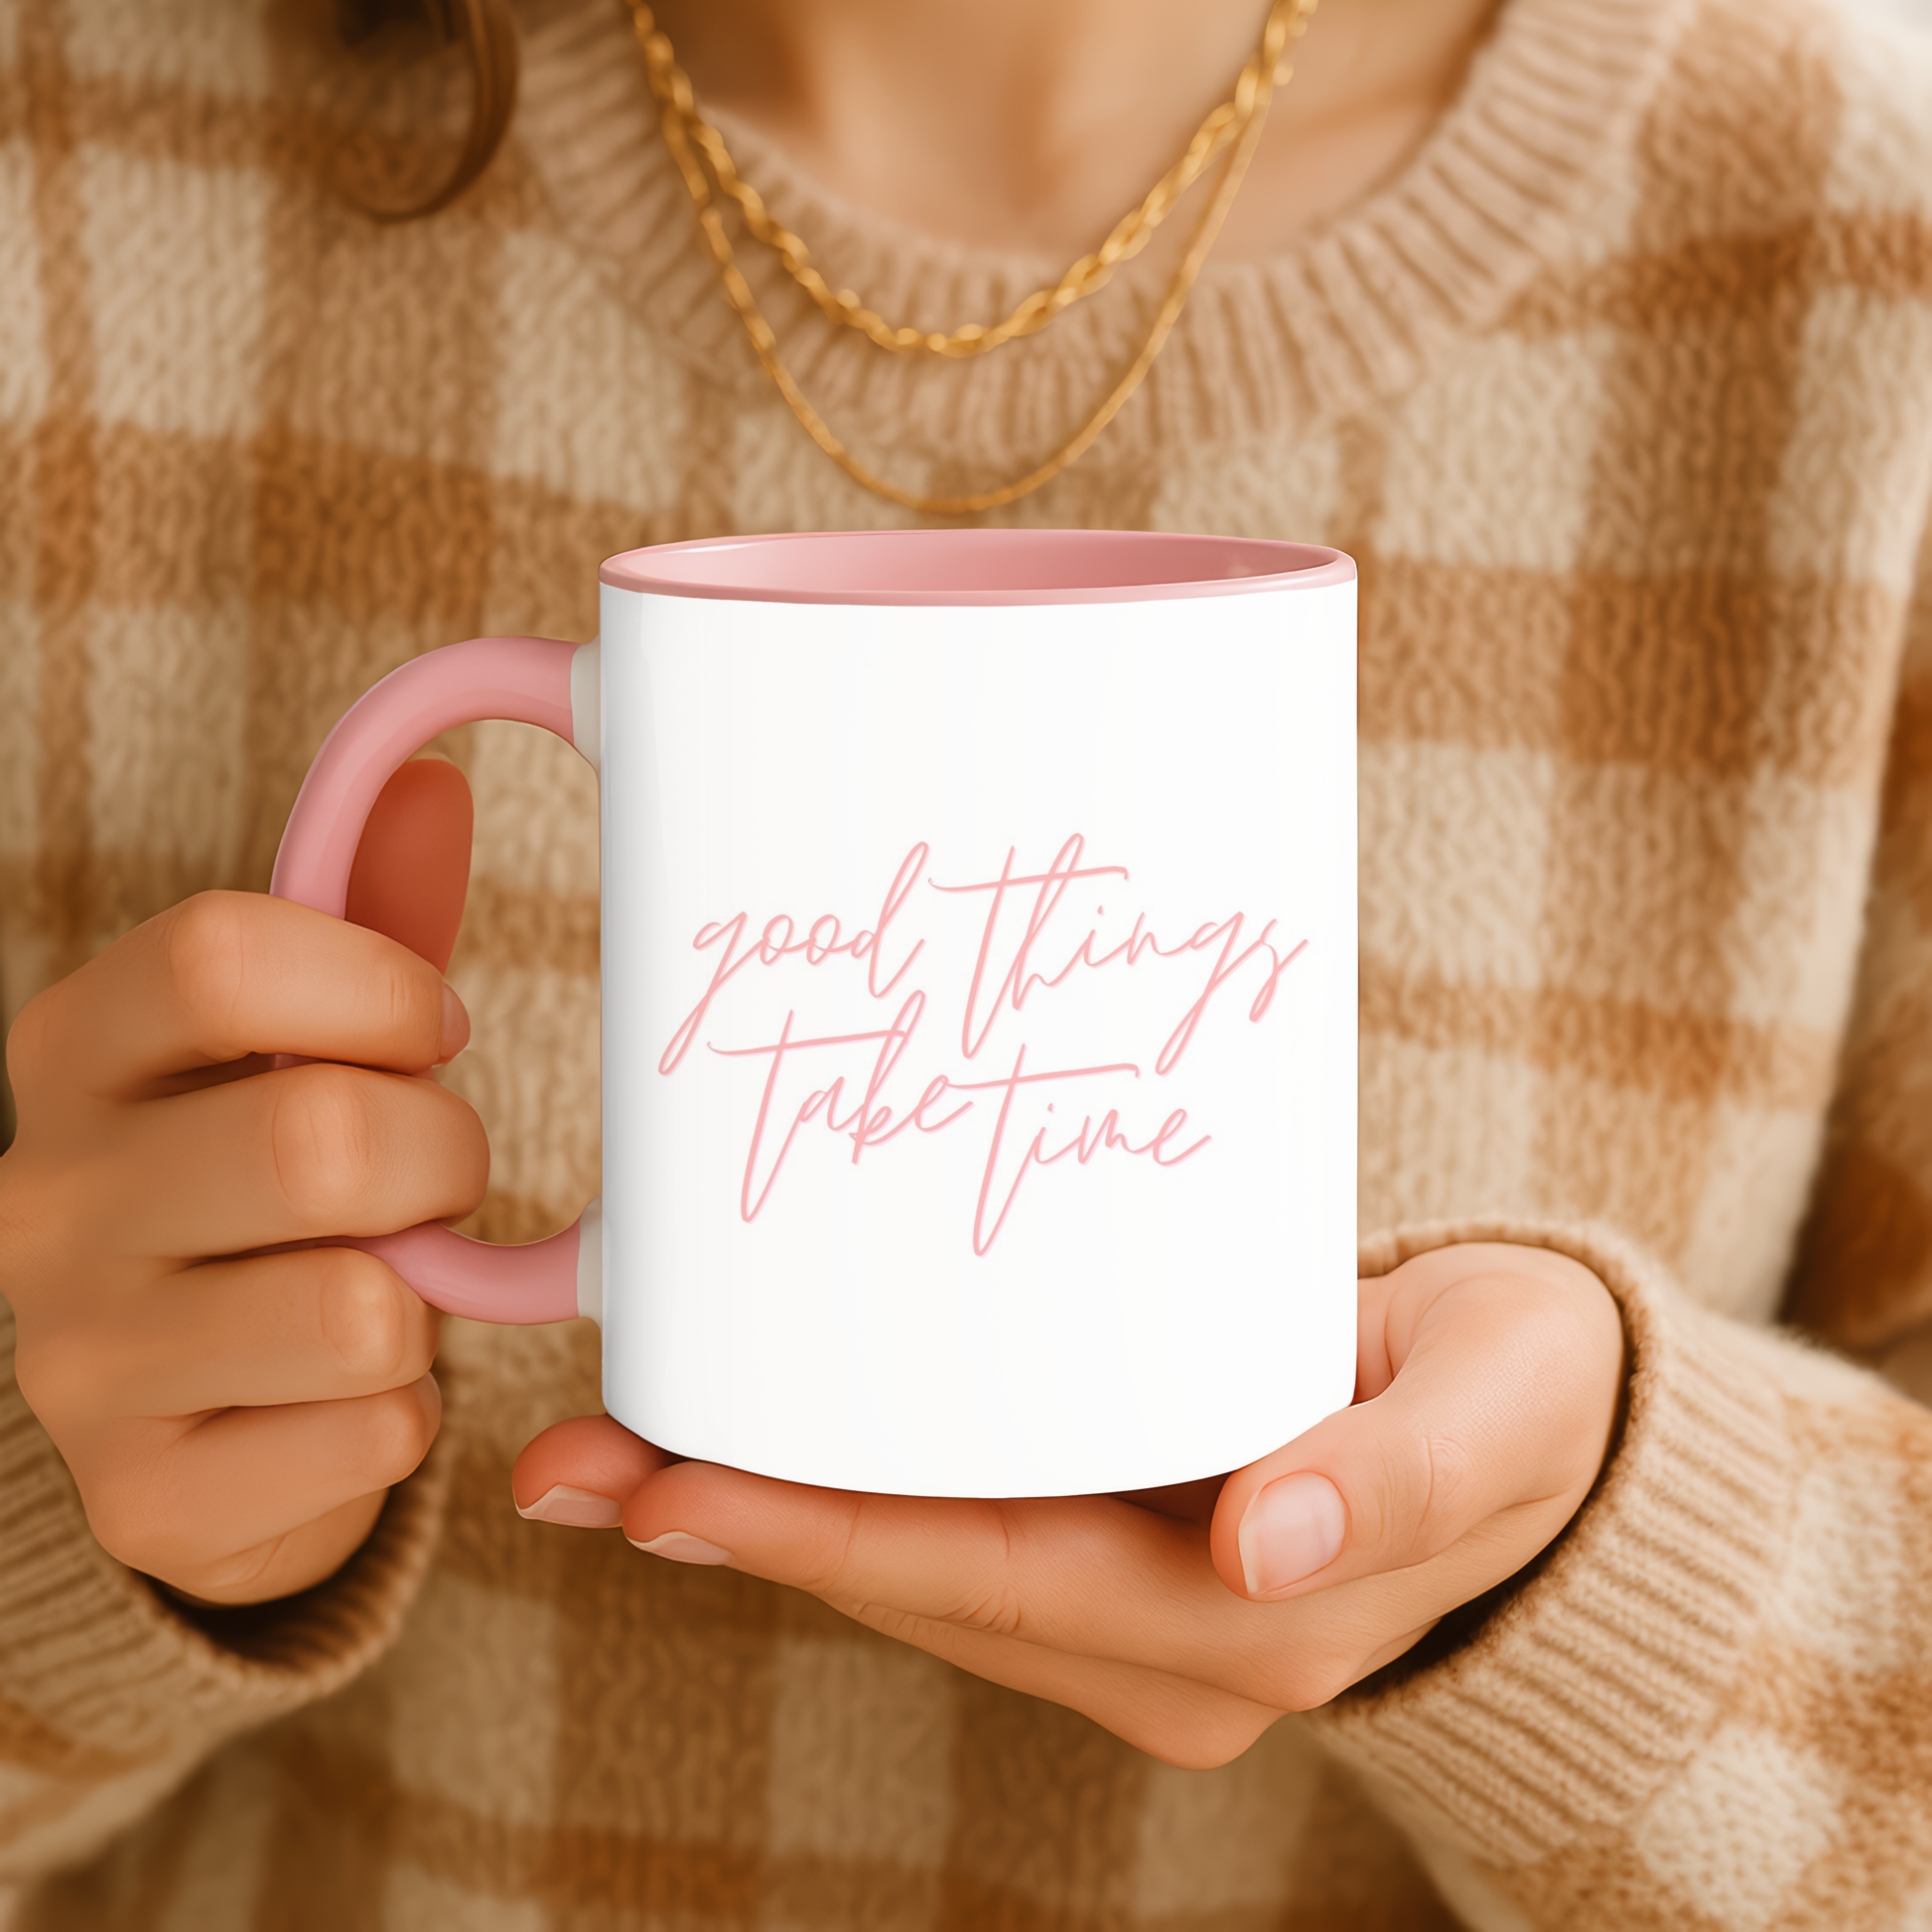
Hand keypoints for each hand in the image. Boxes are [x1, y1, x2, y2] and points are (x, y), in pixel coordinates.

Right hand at [0, 763, 485, 1604]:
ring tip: (380, 1289)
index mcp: (74, 1052)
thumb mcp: (302, 1039)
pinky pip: (372, 1436)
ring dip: (424, 1302)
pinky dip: (406, 1413)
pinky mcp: (148, 1498)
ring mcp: (78, 1361)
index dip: (378, 986)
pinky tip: (345, 1397)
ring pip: (359, 1309)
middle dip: (442, 1159)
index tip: (428, 1028)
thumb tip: (432, 779)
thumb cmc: (267, 1186)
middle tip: (435, 1181)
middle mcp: (45, 1199)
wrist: (196, 1411)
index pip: (223, 952)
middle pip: (319, 1141)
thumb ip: (365, 918)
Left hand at [513, 1242, 1624, 1765]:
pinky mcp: (1129, 1565)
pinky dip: (849, 1497)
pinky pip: (963, 1540)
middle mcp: (1171, 1649)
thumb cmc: (1526, 1392)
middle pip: (922, 1586)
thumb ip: (1389, 1482)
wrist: (1557, 1422)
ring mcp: (1141, 1619)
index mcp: (1249, 1625)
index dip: (825, 1541)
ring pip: (923, 1573)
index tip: (666, 1494)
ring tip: (610, 1453)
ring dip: (769, 1517)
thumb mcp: (1495, 1410)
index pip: (994, 1579)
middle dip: (743, 1527)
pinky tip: (750, 1446)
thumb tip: (1259, 1553)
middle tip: (573, 1464)